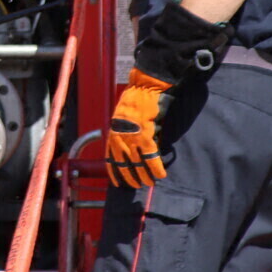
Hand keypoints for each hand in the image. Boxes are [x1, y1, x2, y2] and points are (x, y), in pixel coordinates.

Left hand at [105, 68, 173, 187]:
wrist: (146, 86)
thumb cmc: (137, 99)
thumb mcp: (126, 117)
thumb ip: (128, 132)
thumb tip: (135, 147)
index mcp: (114, 132)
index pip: (111, 158)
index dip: (115, 172)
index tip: (117, 183)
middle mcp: (120, 136)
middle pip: (123, 164)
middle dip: (130, 177)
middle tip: (136, 186)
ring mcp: (132, 136)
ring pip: (137, 163)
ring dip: (144, 175)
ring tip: (149, 183)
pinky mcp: (146, 134)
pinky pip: (151, 156)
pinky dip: (156, 167)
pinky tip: (160, 175)